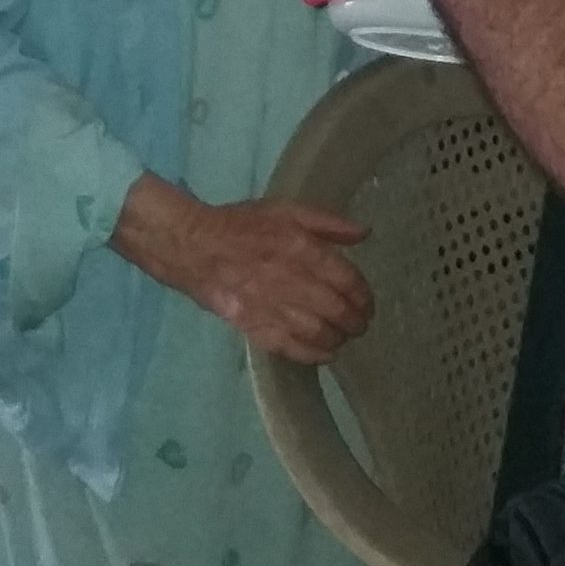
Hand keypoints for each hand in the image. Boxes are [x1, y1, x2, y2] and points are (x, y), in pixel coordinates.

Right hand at [112, 175, 372, 362]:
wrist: (196, 247)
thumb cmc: (245, 224)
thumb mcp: (288, 210)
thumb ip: (329, 222)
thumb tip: (365, 233)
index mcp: (301, 247)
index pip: (346, 279)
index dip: (363, 296)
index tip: (368, 303)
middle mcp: (290, 279)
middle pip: (336, 309)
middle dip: (355, 322)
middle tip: (361, 325)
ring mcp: (272, 306)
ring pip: (317, 333)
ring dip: (338, 339)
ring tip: (343, 338)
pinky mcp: (254, 326)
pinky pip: (290, 348)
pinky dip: (313, 355)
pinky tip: (324, 354)